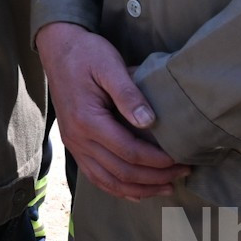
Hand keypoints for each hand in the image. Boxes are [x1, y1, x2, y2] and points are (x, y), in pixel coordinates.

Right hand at [37, 22, 189, 199]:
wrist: (57, 48)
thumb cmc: (86, 54)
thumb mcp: (110, 65)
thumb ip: (128, 94)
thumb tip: (149, 122)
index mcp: (87, 120)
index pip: (129, 152)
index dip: (157, 161)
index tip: (180, 160)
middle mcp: (77, 138)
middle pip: (121, 172)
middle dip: (155, 178)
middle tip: (182, 173)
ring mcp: (73, 144)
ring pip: (108, 181)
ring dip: (139, 190)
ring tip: (166, 188)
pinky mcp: (74, 144)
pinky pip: (95, 176)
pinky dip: (117, 189)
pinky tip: (136, 192)